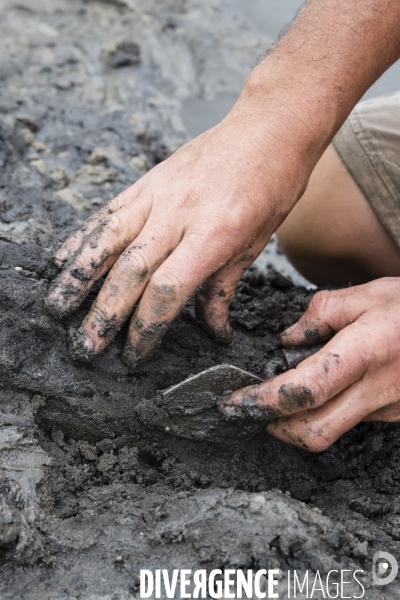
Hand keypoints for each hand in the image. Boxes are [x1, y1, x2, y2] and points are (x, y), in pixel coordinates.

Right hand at [45, 98, 309, 365]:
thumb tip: (213, 331)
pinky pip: (109, 212)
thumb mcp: (256, 244)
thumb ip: (224, 289)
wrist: (268, 127)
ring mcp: (159, 194)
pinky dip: (84, 238)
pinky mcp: (147, 181)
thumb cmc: (270, 186)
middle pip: (130, 271)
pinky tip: (64, 259)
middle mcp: (181, 214)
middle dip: (105, 314)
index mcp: (215, 235)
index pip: (168, 290)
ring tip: (58, 307)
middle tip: (86, 347)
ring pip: (108, 240)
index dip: (146, 327)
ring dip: (79, 278)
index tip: (135, 353)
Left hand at [221, 278, 399, 450]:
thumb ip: (320, 315)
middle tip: (255, 410)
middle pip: (314, 432)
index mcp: (364, 353)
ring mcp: (390, 408)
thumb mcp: (366, 294)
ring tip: (289, 392)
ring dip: (300, 419)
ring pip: (333, 429)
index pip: (302, 391)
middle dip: (276, 428)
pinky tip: (329, 388)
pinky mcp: (397, 415)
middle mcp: (378, 390)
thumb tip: (288, 340)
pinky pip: (354, 420)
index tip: (236, 402)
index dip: (263, 402)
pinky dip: (330, 410)